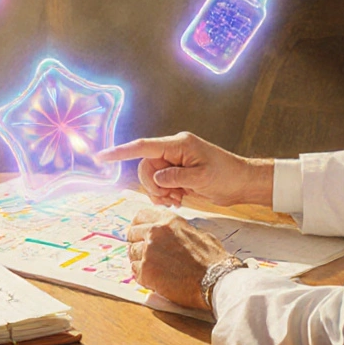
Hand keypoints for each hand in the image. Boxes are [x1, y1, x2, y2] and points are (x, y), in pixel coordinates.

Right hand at [95, 132, 272, 207]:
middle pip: (145, 167)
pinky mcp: (177, 172)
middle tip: (172, 197)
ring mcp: (174, 161)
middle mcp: (173, 150)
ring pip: (150, 178)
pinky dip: (164, 195)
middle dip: (153, 185)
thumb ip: (176, 177)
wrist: (242, 182)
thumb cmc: (227, 176)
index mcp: (178, 145)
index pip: (143, 147)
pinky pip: (159, 184)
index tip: (101, 158)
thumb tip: (157, 178)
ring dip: (159, 192)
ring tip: (177, 200)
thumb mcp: (201, 178)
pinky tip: (178, 200)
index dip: (120, 152)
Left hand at [127, 207, 230, 309]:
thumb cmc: (213, 259)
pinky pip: (134, 271)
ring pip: (132, 253)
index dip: (139, 224)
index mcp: (168, 221)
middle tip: (145, 252)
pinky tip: (155, 278)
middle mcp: (155, 232)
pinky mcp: (146, 272)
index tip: (139, 231)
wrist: (216, 280)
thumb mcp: (199, 233)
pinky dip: (142, 275)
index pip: (141, 216)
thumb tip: (174, 231)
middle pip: (132, 233)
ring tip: (154, 268)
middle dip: (137, 242)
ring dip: (139, 260)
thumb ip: (181, 230)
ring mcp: (148, 252)